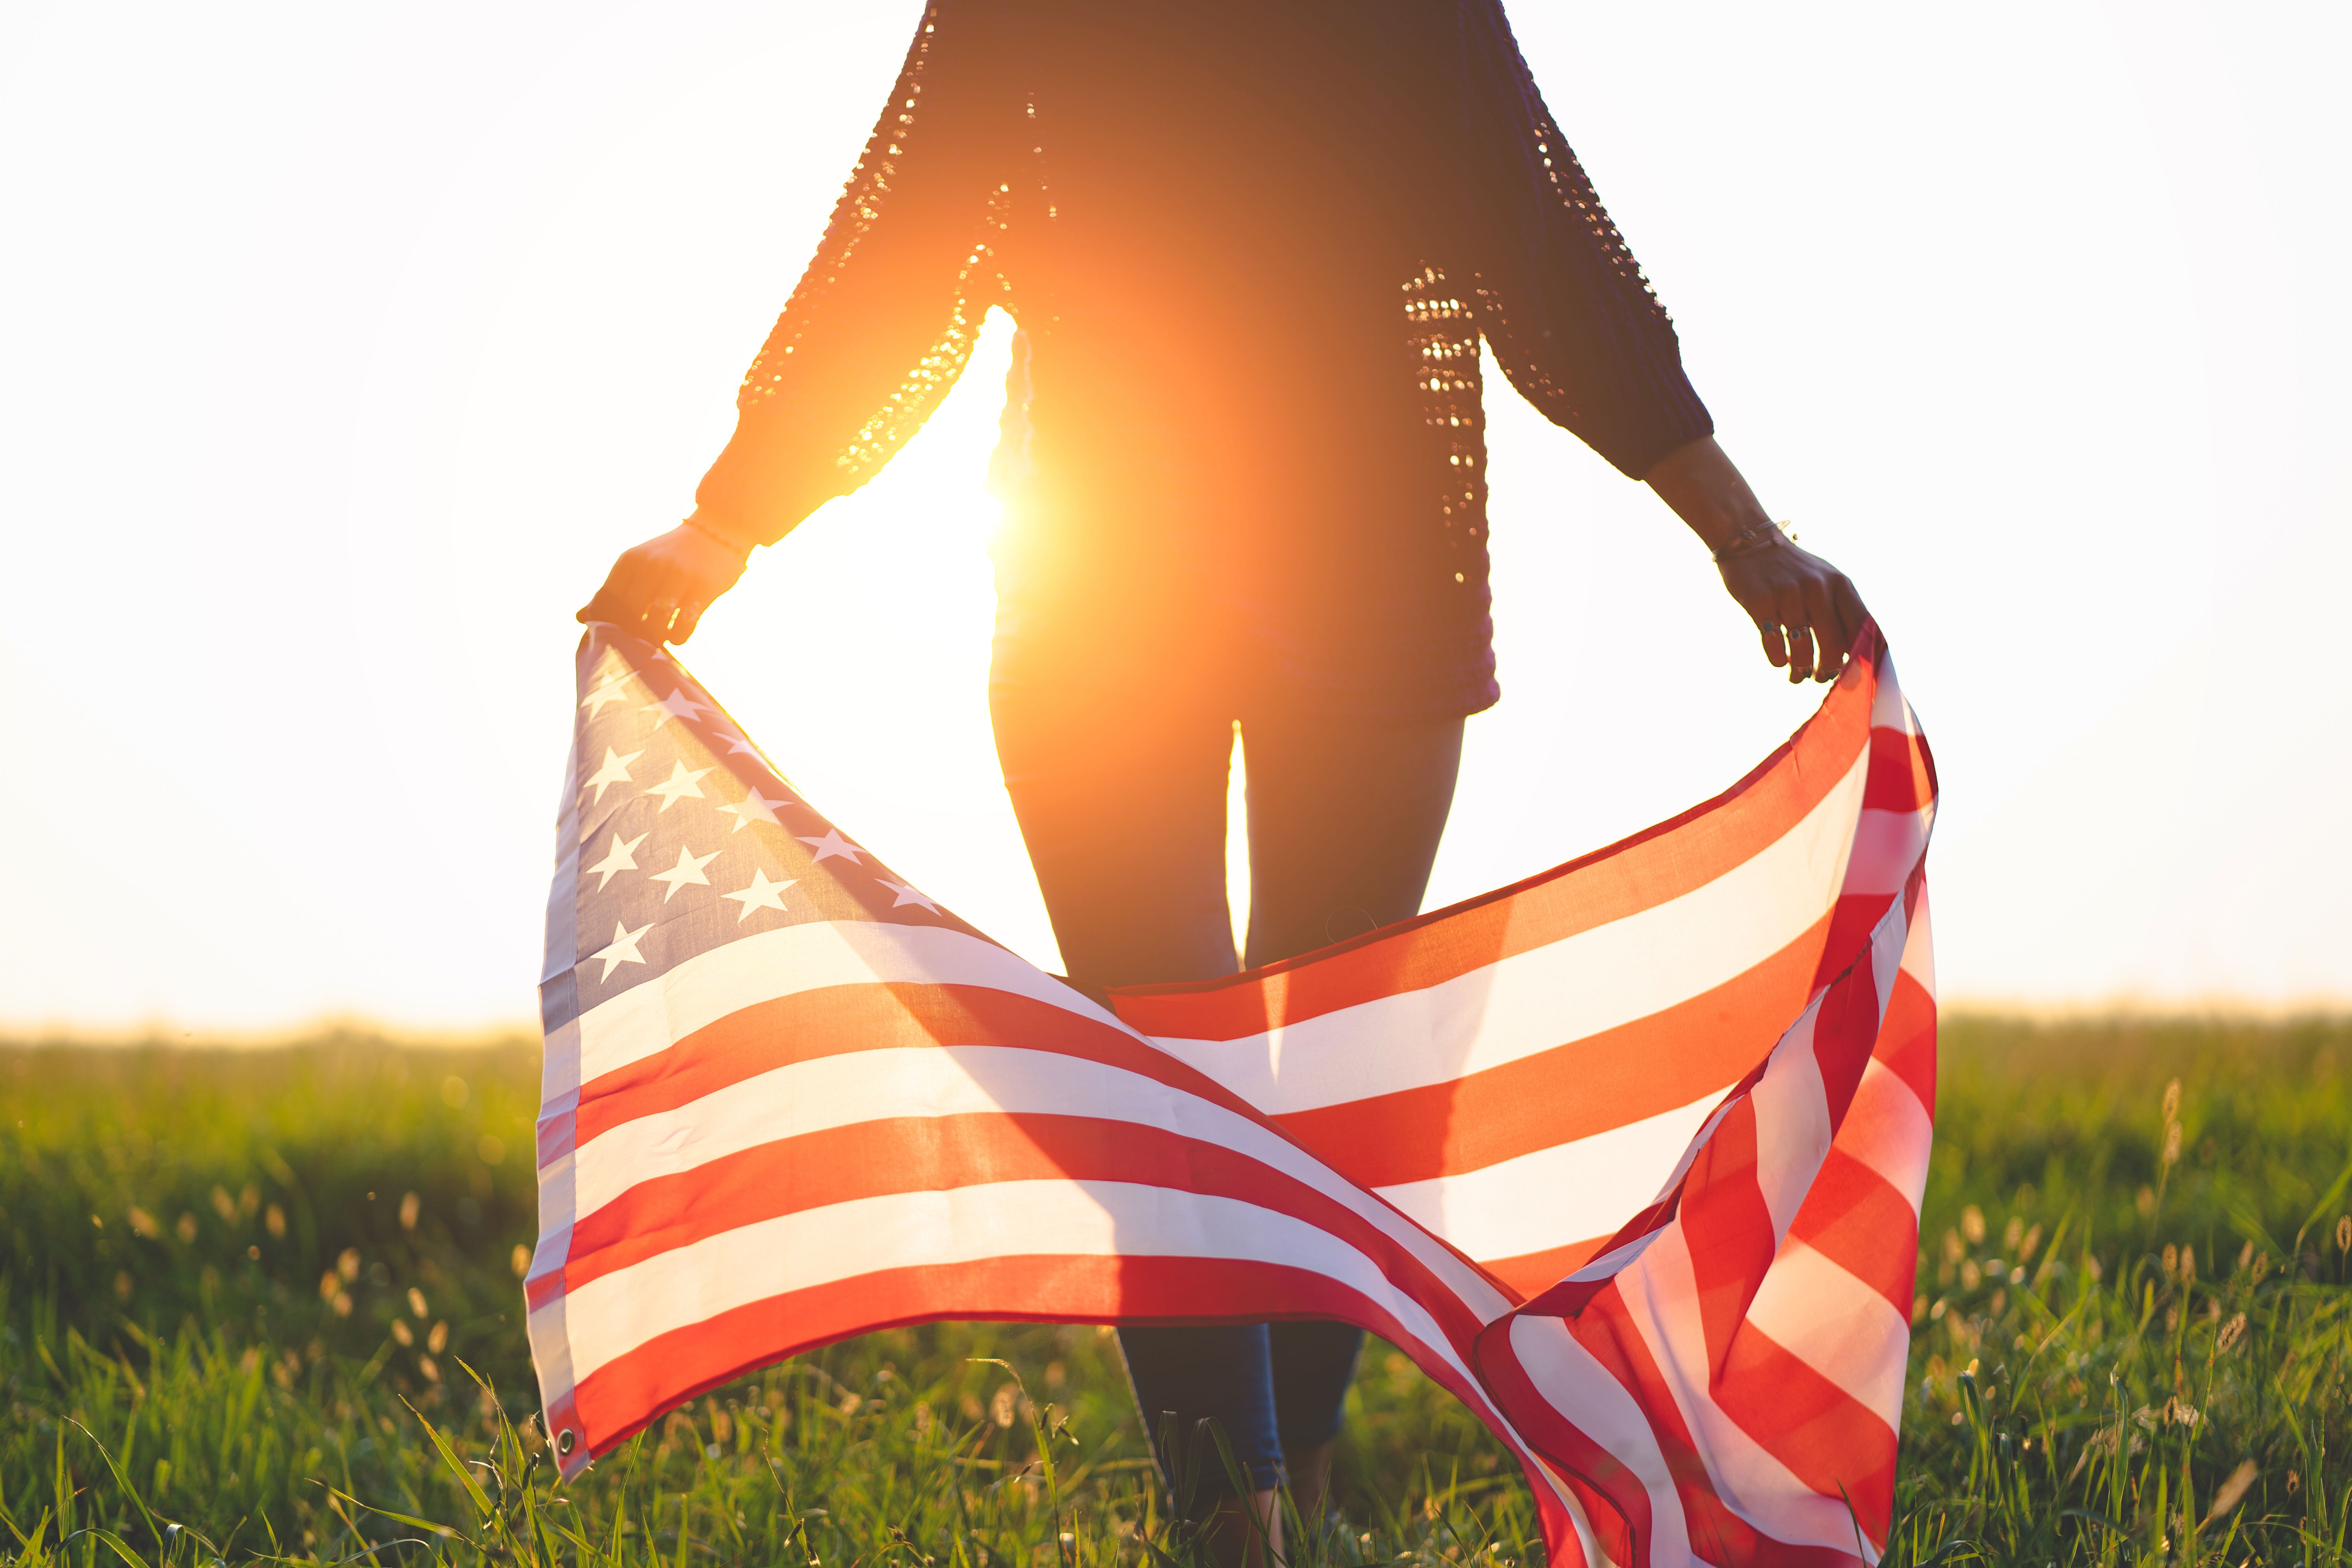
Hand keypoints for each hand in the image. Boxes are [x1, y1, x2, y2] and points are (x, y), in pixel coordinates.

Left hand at [577, 519, 750, 644]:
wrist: (716, 531)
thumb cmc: (671, 555)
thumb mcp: (639, 565)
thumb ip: (612, 591)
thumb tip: (578, 618)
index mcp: (630, 560)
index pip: (606, 601)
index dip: (607, 624)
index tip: (616, 635)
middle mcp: (652, 565)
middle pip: (629, 615)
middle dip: (632, 635)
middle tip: (639, 644)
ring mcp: (679, 575)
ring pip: (656, 623)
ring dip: (655, 638)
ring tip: (658, 641)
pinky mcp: (704, 587)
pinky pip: (685, 625)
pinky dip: (678, 637)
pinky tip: (678, 635)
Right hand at [1714, 534, 1868, 683]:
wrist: (1750, 542)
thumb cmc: (1793, 571)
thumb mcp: (1824, 580)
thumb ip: (1841, 610)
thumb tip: (1853, 655)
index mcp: (1839, 583)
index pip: (1862, 626)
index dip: (1863, 656)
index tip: (1855, 674)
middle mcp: (1817, 587)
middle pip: (1834, 645)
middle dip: (1828, 670)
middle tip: (1820, 677)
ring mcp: (1788, 594)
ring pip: (1802, 650)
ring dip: (1801, 670)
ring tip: (1797, 675)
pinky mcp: (1760, 601)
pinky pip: (1774, 645)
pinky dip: (1778, 659)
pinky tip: (1779, 659)